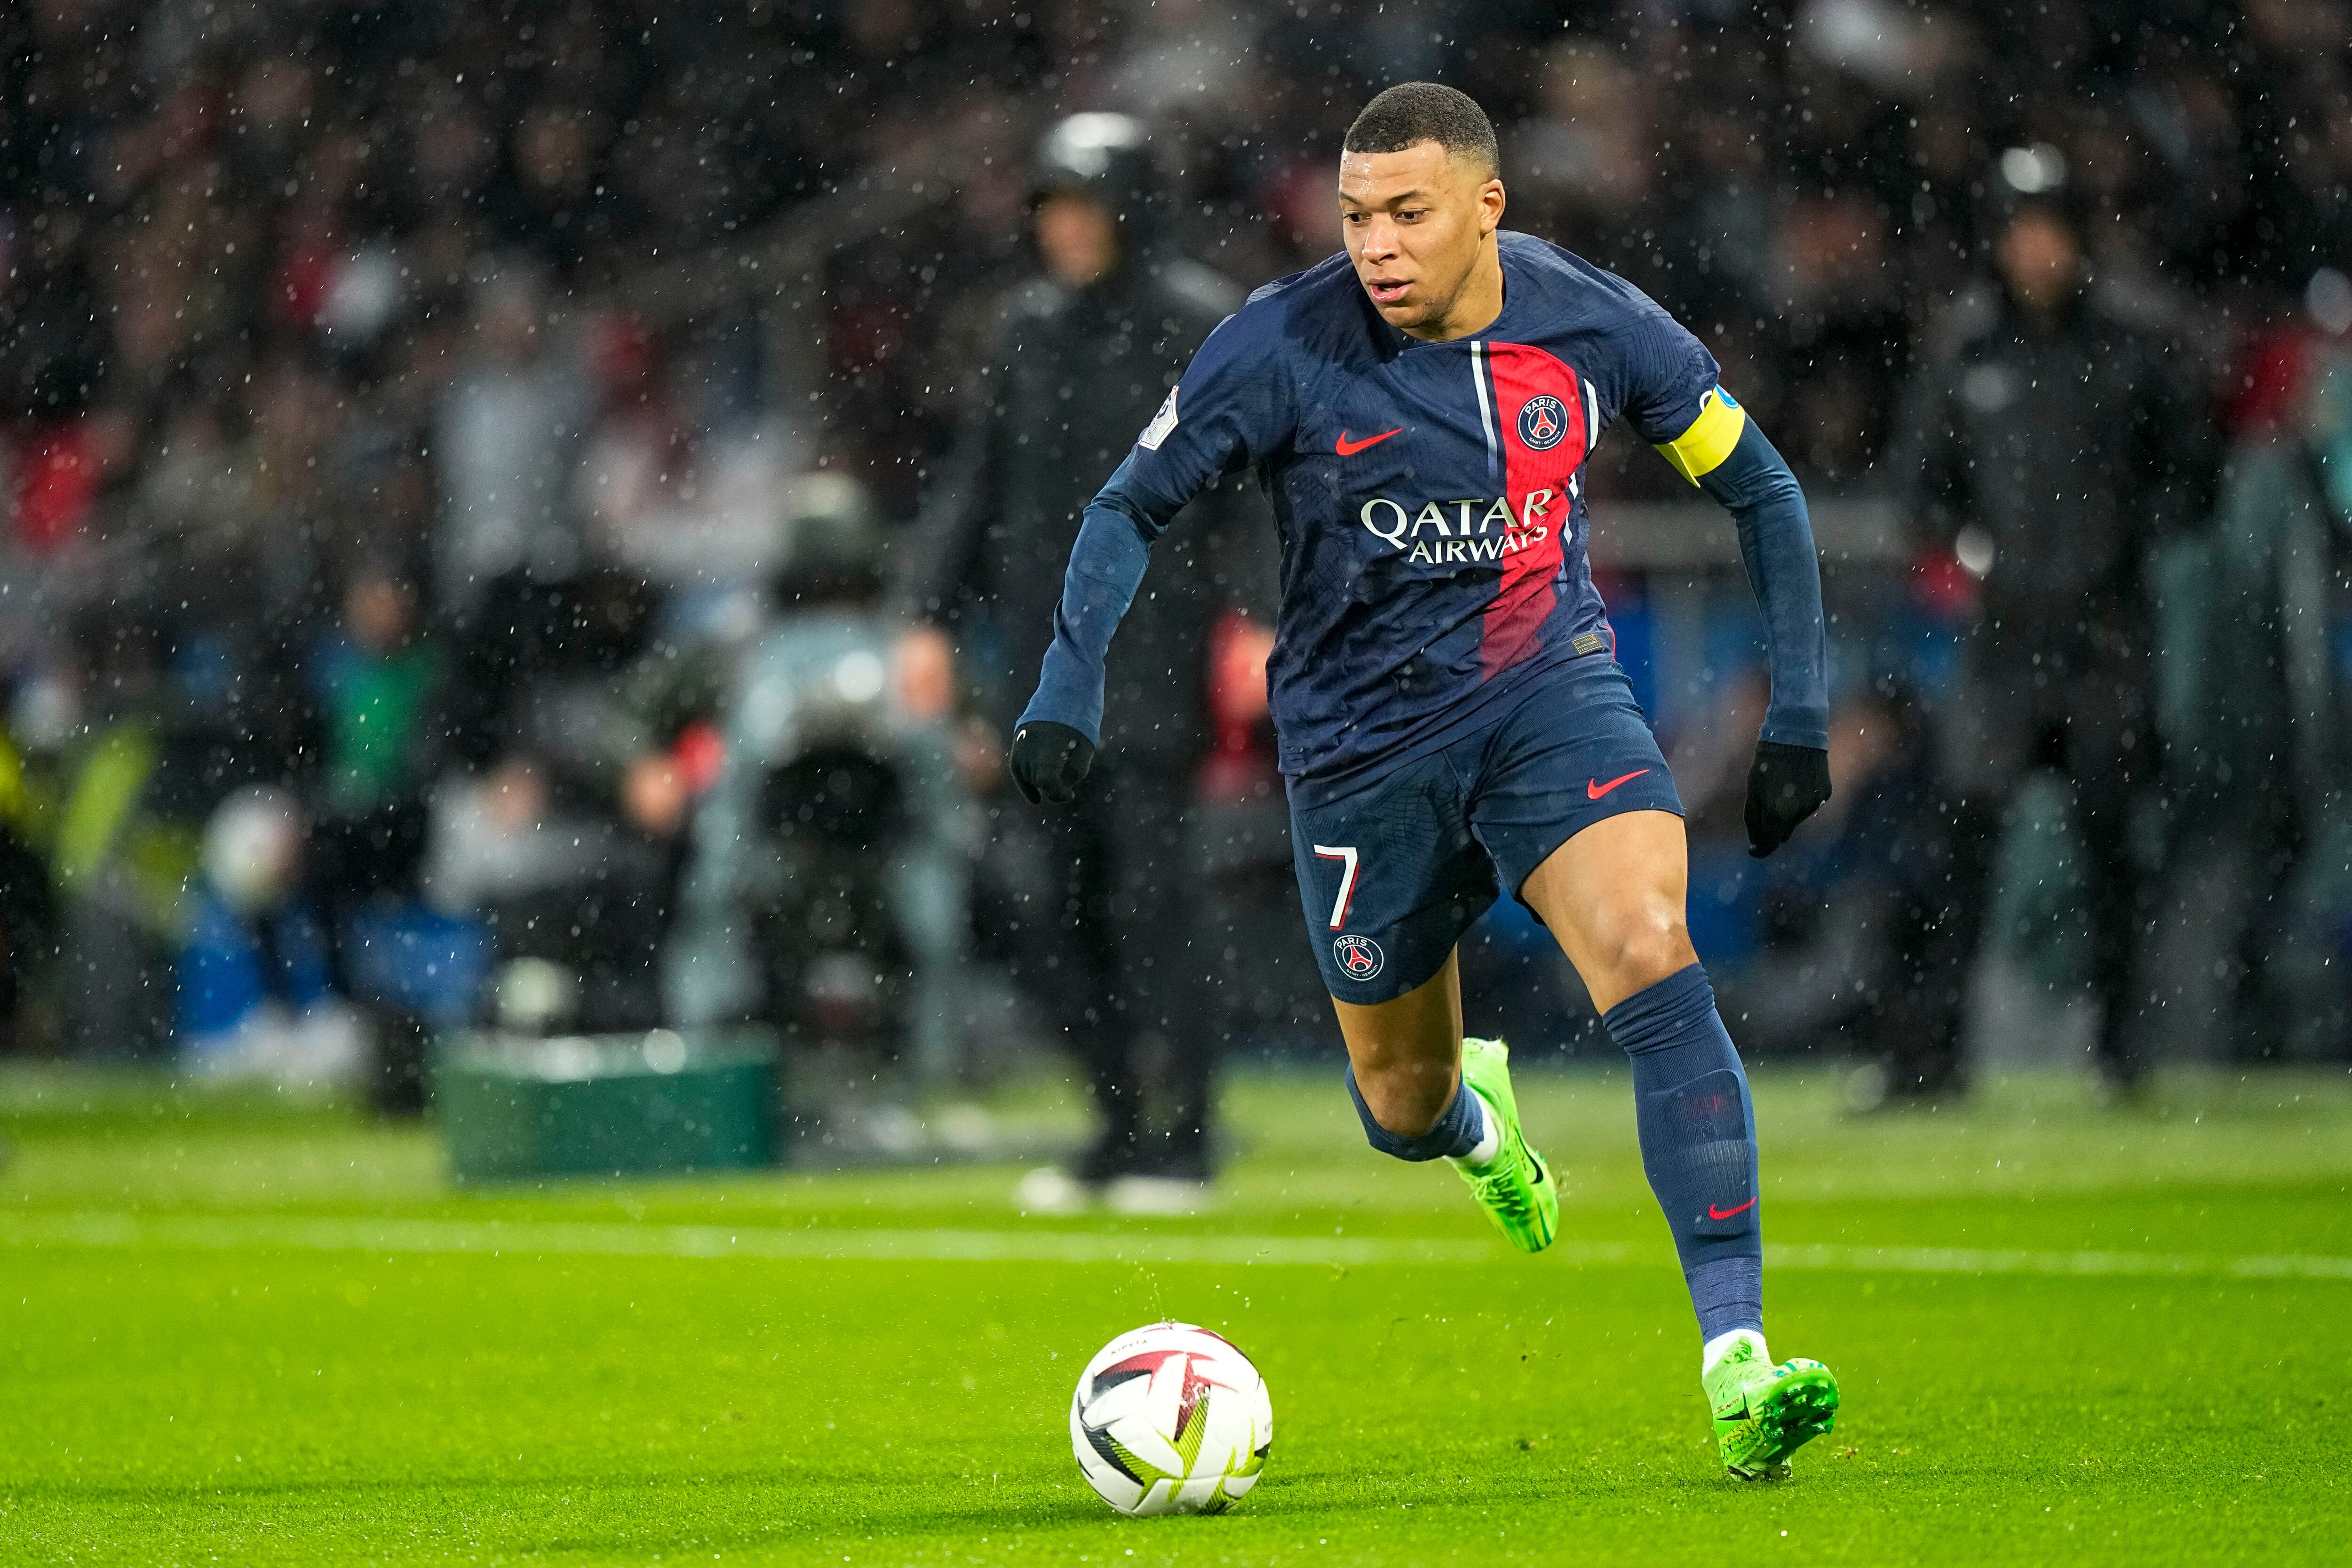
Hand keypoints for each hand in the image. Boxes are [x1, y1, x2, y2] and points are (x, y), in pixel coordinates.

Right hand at [1008, 720, 1094, 804]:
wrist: (1064, 691)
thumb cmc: (1080, 720)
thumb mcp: (1086, 746)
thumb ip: (1076, 771)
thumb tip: (1064, 788)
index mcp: (1050, 744)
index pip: (1046, 779)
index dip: (1057, 793)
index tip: (1070, 795)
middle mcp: (1031, 743)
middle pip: (1037, 779)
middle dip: (1052, 789)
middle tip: (1066, 789)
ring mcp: (1021, 741)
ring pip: (1027, 776)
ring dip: (1040, 784)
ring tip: (1056, 782)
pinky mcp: (1017, 740)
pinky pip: (1017, 769)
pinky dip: (1025, 784)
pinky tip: (1035, 798)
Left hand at [1744, 740, 1829, 857]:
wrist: (1797, 736)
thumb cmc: (1768, 762)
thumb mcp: (1753, 789)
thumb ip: (1753, 818)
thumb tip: (1755, 842)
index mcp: (1777, 814)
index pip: (1769, 845)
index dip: (1759, 850)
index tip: (1752, 849)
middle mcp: (1798, 814)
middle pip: (1783, 833)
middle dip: (1772, 828)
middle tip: (1763, 809)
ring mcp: (1814, 805)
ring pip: (1796, 820)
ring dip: (1787, 813)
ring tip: (1781, 787)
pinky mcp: (1825, 794)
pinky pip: (1809, 806)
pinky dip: (1800, 801)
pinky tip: (1796, 783)